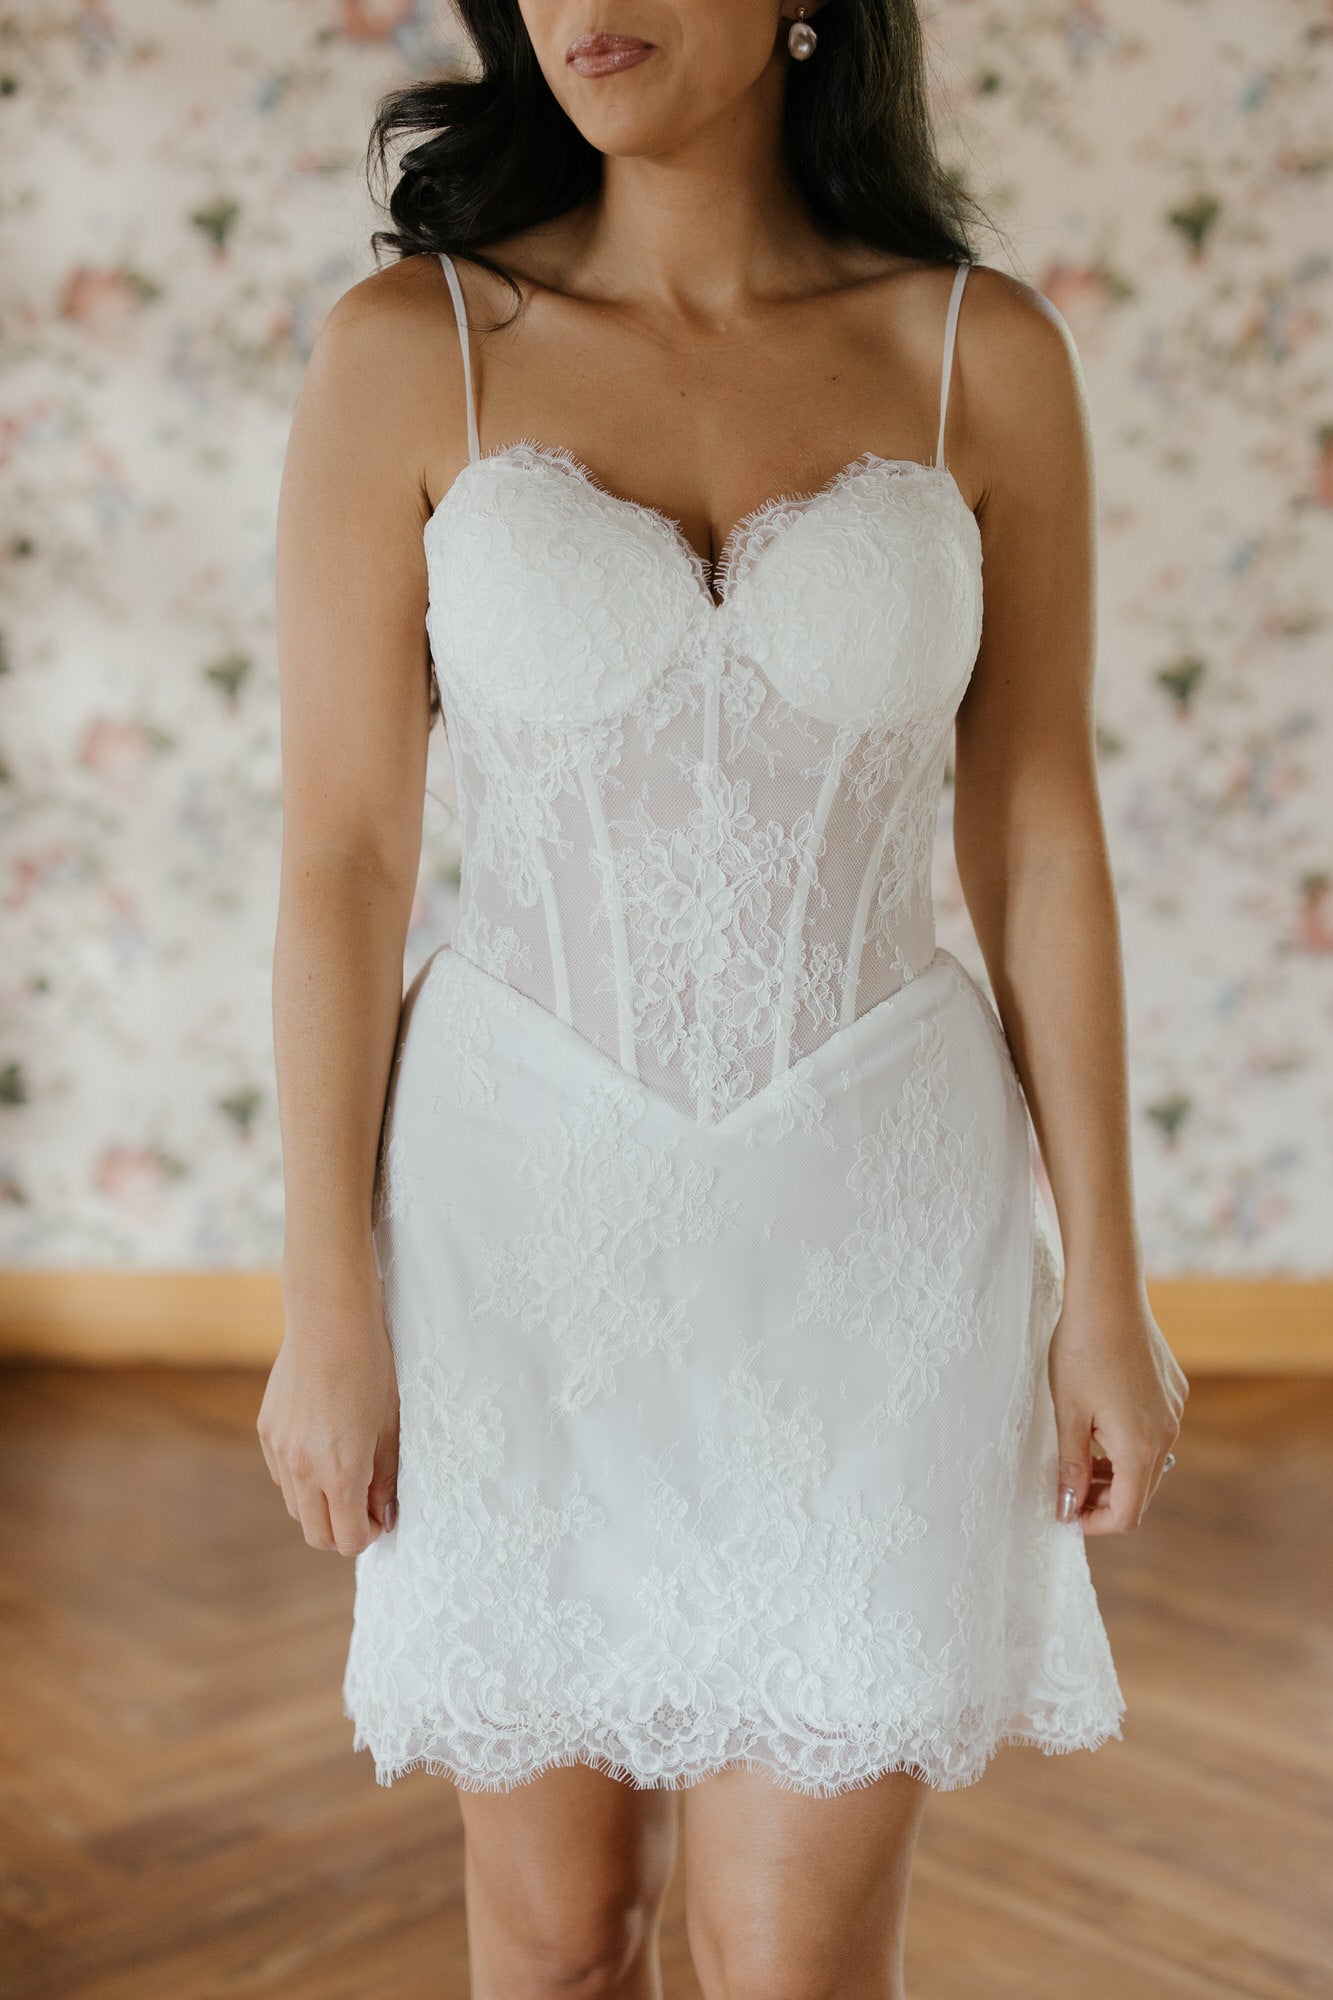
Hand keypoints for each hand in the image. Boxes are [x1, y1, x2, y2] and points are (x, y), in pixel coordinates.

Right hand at [256, 1271, 400, 1555]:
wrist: (330, 1320)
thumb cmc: (372, 1368)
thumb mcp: (389, 1427)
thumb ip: (384, 1478)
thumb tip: (383, 1516)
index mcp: (340, 1472)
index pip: (348, 1539)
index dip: (369, 1534)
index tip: (381, 1516)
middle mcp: (303, 1469)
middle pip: (317, 1535)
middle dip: (342, 1531)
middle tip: (364, 1505)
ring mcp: (279, 1451)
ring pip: (296, 1508)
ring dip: (320, 1506)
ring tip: (344, 1474)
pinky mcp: (266, 1432)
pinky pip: (282, 1476)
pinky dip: (301, 1478)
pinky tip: (322, 1449)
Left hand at [1047, 1287, 1187, 1534]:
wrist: (1108, 1296)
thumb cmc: (1081, 1351)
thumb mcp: (1068, 1414)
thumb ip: (1071, 1467)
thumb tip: (1067, 1509)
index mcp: (1139, 1447)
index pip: (1127, 1513)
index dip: (1095, 1522)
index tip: (1067, 1514)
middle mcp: (1166, 1434)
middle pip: (1141, 1492)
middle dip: (1105, 1500)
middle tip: (1068, 1490)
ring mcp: (1174, 1411)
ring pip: (1149, 1462)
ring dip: (1118, 1471)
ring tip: (1081, 1457)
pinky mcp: (1173, 1391)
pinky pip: (1155, 1432)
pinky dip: (1130, 1442)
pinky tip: (1101, 1421)